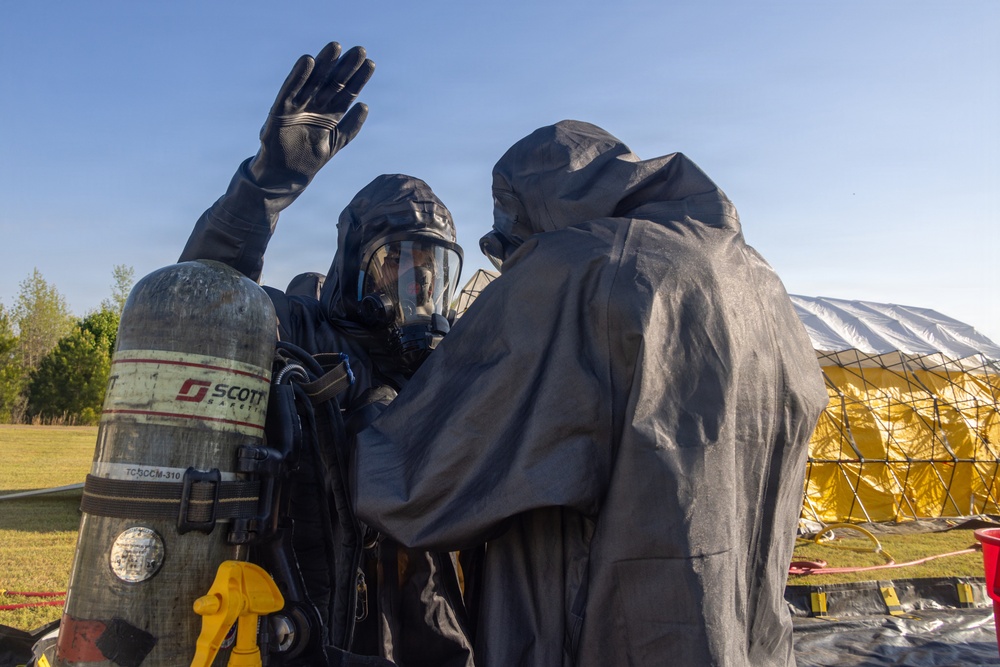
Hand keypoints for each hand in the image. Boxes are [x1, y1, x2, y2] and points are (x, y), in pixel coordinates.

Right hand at [251, 42, 374, 188]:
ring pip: (314, 81)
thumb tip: (365, 106)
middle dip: (346, 67)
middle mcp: (316, 105)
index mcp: (330, 113)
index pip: (348, 92)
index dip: (359, 78)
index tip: (371, 63)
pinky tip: (308, 61)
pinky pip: (290, 90)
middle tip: (360, 50)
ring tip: (336, 47)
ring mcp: (299, 106)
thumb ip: (351, 126)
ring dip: (324, 64)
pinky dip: (298, 76)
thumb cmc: (311, 159)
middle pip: (333, 82)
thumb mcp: (336, 142)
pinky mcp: (281, 110)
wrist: (286, 175)